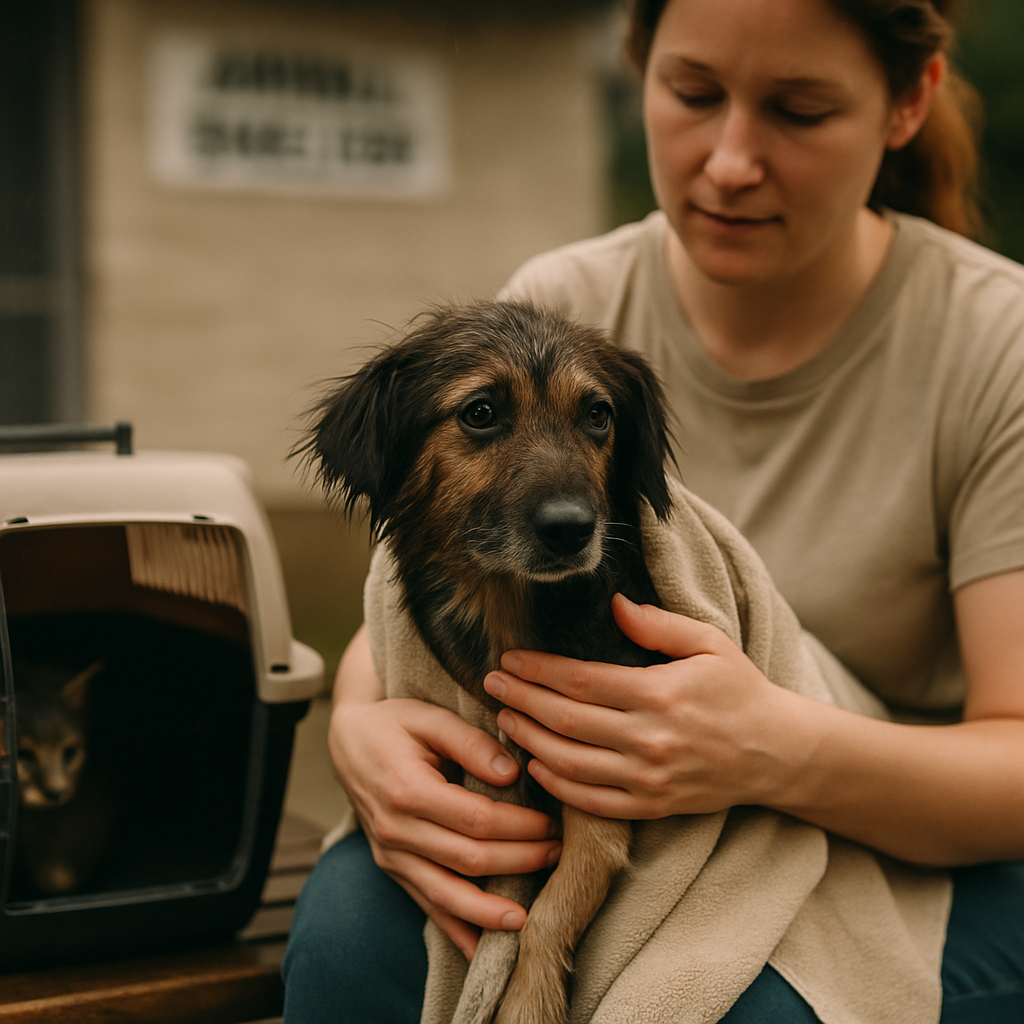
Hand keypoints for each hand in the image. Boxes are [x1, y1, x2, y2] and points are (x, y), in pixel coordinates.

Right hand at [328, 695, 561, 959]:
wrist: (348, 741)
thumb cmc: (395, 723)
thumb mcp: (431, 717)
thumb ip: (471, 743)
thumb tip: (512, 774)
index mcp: (407, 788)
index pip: (476, 819)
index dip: (519, 827)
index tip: (551, 824)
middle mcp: (395, 829)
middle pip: (469, 859)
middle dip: (519, 861)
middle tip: (556, 853)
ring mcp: (390, 854)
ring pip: (447, 894)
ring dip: (489, 911)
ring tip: (528, 917)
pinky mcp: (391, 868)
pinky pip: (425, 905)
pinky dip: (454, 929)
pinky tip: (480, 950)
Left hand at [482, 594, 800, 819]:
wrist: (776, 753)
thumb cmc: (739, 690)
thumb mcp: (709, 643)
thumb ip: (659, 625)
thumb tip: (613, 604)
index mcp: (661, 694)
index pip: (581, 681)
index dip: (538, 670)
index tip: (510, 658)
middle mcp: (650, 739)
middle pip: (565, 720)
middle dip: (520, 700)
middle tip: (491, 684)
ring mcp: (649, 778)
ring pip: (569, 762)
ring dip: (528, 740)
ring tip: (504, 719)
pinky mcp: (651, 806)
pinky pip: (590, 800)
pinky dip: (556, 783)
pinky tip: (535, 762)